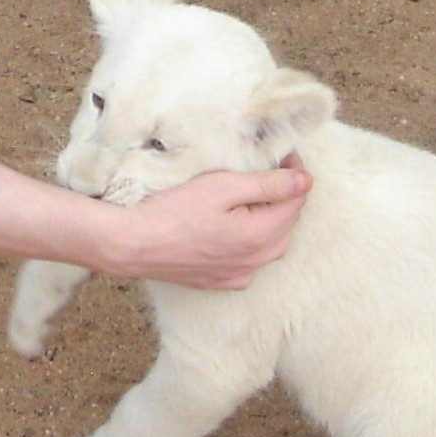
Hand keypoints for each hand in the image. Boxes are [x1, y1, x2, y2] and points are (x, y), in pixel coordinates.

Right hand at [112, 153, 311, 287]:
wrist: (130, 244)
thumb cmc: (172, 210)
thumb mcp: (223, 187)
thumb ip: (268, 185)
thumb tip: (305, 181)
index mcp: (260, 236)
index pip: (296, 200)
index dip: (295, 174)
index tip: (283, 154)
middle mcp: (255, 262)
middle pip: (287, 223)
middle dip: (283, 196)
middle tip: (266, 170)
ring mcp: (238, 276)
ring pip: (271, 243)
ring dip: (270, 218)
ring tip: (250, 195)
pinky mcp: (220, 282)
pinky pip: (250, 261)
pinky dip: (252, 241)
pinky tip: (235, 227)